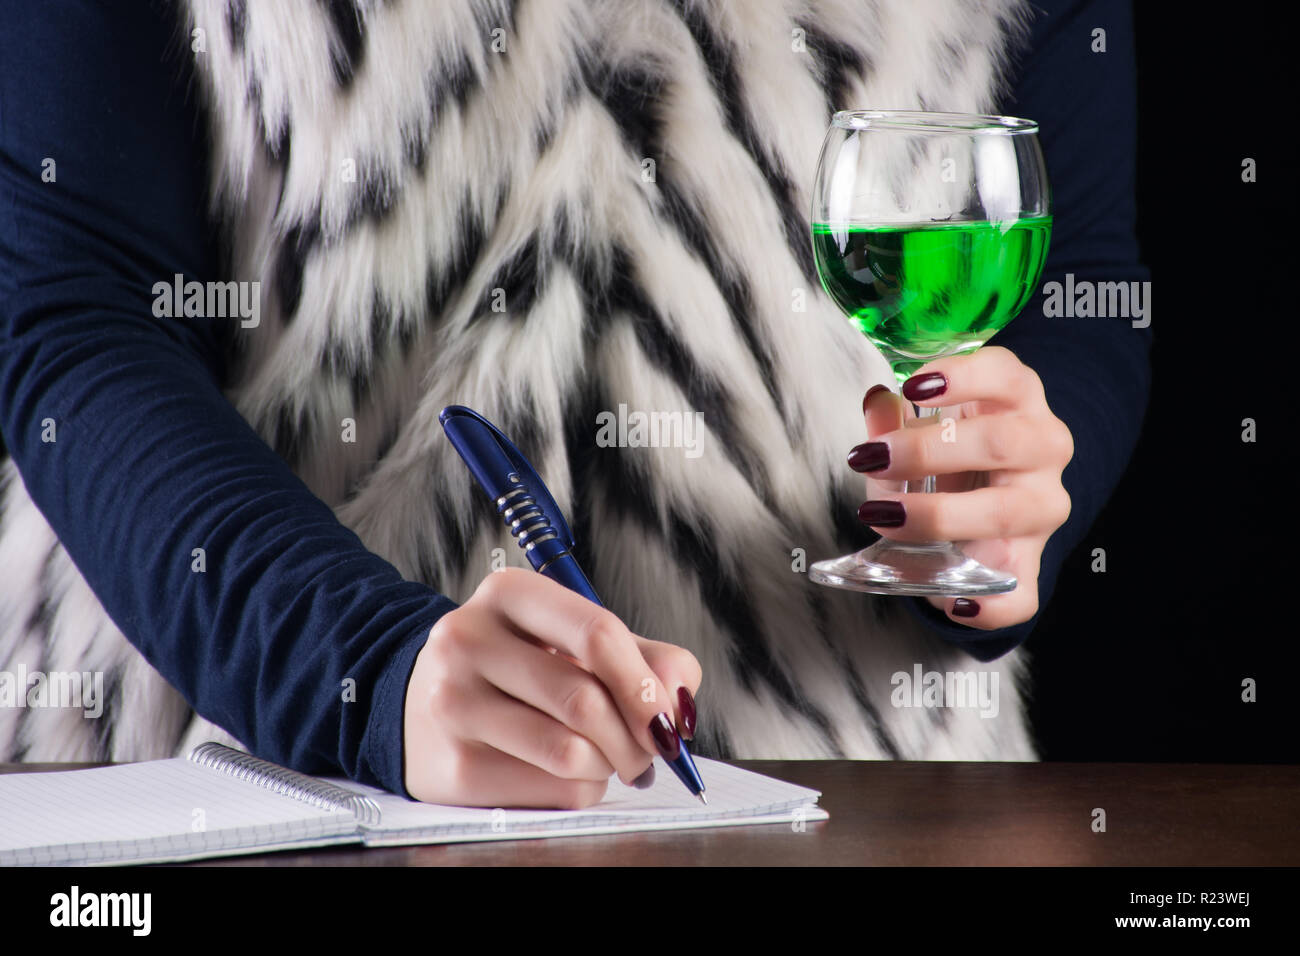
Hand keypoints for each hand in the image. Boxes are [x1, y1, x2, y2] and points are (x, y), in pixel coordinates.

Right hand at [403, 567, 701, 808]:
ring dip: (609, 765)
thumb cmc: (519, 667)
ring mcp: (453, 704)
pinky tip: (568, 773)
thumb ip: (644, 656)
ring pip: (570, 753)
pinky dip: (580, 789)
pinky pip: (549, 791)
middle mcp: (468, 640)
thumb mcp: (574, 639)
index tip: (668, 718)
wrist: (424, 702)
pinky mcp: (451, 767)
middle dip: (635, 737)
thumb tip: (678, 702)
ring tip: (608, 758)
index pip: (596, 633)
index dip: (644, 684)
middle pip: (585, 701)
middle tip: (650, 750)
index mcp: (508, 594)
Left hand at [850, 346, 1073, 628]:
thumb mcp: (919, 433)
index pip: (1005, 375)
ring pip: (1006, 511)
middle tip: (870, 458)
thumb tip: (877, 401)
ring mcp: (1042, 507)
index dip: (962, 377)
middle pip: (1000, 442)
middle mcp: (1043, 448)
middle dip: (927, 451)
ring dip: (938, 516)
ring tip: (883, 516)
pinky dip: (988, 605)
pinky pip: (1020, 595)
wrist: (985, 513)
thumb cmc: (951, 459)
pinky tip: (953, 603)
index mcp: (1017, 402)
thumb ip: (894, 420)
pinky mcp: (1031, 565)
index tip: (913, 386)